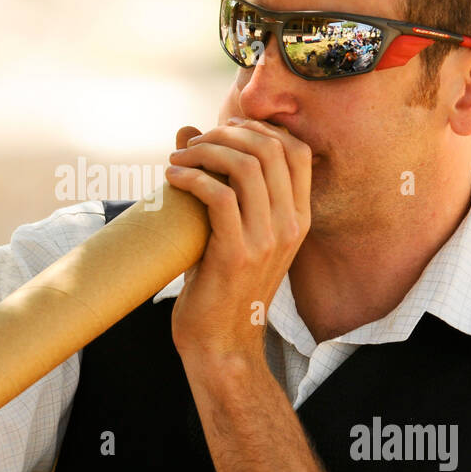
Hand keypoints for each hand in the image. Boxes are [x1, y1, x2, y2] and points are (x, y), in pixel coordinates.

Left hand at [164, 117, 311, 365]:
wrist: (221, 343)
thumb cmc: (220, 285)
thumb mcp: (230, 230)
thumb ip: (217, 181)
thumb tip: (188, 133)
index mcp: (298, 218)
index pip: (296, 149)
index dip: (259, 128)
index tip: (222, 132)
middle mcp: (290, 225)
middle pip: (270, 148)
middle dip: (226, 133)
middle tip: (193, 144)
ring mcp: (267, 240)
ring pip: (246, 167)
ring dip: (205, 152)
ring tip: (178, 160)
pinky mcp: (237, 254)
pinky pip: (219, 197)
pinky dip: (192, 178)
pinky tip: (172, 179)